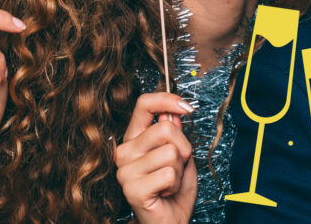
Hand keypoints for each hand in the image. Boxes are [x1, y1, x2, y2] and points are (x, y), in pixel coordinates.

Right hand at [115, 92, 197, 223]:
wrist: (169, 220)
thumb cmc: (173, 189)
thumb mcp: (179, 154)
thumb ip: (174, 132)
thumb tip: (174, 111)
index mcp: (133, 138)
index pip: (144, 104)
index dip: (167, 100)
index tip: (186, 107)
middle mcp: (124, 151)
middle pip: (165, 129)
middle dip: (183, 148)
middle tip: (177, 166)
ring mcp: (125, 170)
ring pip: (170, 152)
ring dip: (179, 169)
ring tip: (170, 181)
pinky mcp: (132, 189)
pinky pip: (169, 174)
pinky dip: (175, 184)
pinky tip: (165, 192)